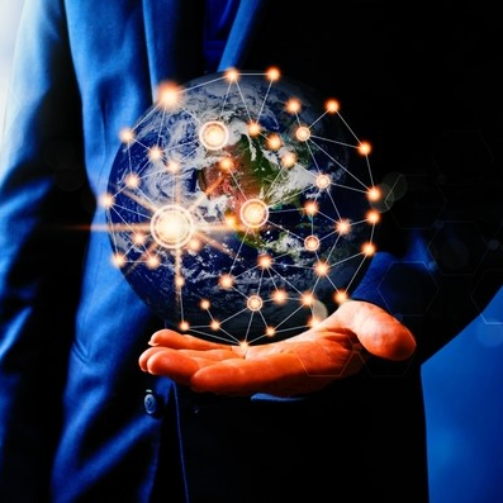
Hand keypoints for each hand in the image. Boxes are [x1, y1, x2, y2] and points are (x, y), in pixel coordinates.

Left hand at [139, 301, 415, 396]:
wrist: (350, 343)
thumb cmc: (361, 332)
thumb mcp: (372, 325)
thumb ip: (381, 332)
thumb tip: (402, 345)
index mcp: (303, 367)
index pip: (266, 377)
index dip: (234, 380)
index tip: (199, 380)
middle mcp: (276, 373)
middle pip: (229, 375)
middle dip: (189, 370)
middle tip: (150, 360)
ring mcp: (260, 365)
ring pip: (216, 366)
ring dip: (181, 360)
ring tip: (147, 353)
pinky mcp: (252, 356)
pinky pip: (216, 354)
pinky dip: (189, 348)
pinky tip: (163, 339)